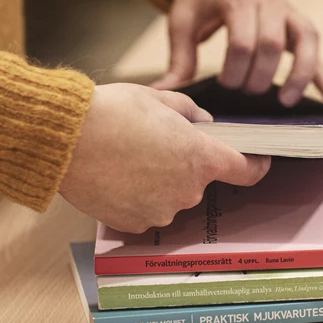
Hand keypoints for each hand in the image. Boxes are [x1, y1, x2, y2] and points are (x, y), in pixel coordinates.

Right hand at [59, 83, 270, 233]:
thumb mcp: (161, 98)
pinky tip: (117, 175)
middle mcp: (188, 191)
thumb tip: (202, 124)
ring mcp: (160, 211)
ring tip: (130, 157)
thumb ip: (191, 113)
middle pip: (200, 180)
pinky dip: (137, 197)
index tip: (257, 160)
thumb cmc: (113, 112)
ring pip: (171, 196)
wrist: (65, 137)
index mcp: (203, 158)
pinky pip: (145, 210)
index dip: (255, 164)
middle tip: (158, 143)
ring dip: (160, 181)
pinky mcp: (133, 223)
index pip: (247, 170)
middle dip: (186, 163)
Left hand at [151, 0, 322, 106]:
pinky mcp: (297, 20)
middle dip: (260, 75)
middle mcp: (268, 2)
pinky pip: (316, 46)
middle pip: (273, 44)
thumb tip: (164, 93)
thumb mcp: (182, 17)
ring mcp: (287, 10)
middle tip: (245, 93)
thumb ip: (179, 56)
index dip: (235, 69)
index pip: (243, 40)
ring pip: (305, 40)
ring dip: (299, 74)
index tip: (224, 85)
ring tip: (288, 102)